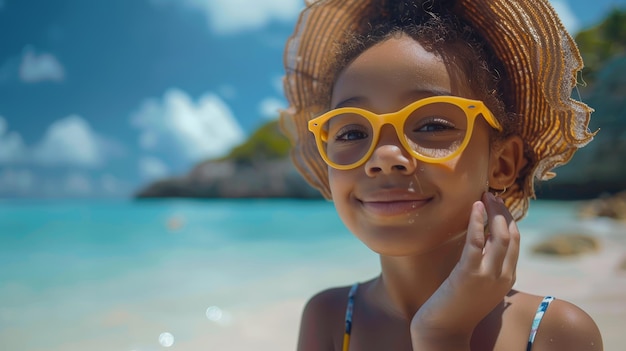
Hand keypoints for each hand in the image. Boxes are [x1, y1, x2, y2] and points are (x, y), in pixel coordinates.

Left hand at [410, 192, 519, 349]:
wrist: (445, 330)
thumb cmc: (458, 306)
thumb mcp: (480, 284)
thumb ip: (487, 264)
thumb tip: (485, 239)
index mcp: (507, 277)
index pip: (514, 241)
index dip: (508, 219)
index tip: (498, 204)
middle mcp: (503, 276)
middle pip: (510, 235)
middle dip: (503, 211)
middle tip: (492, 195)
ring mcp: (488, 275)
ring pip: (499, 235)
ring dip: (494, 212)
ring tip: (485, 196)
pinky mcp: (469, 274)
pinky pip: (476, 241)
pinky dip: (477, 221)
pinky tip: (475, 207)